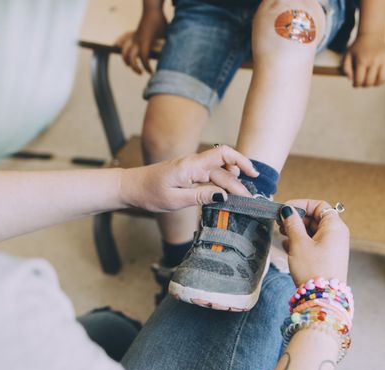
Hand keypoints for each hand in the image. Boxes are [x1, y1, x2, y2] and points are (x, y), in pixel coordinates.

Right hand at [114, 9, 167, 73]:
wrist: (152, 9)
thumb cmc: (160, 22)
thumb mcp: (167, 34)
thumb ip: (168, 45)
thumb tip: (173, 56)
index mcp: (146, 41)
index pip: (144, 57)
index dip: (146, 67)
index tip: (151, 72)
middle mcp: (137, 40)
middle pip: (131, 57)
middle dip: (135, 67)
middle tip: (141, 73)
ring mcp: (134, 38)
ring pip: (124, 51)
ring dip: (125, 60)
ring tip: (130, 67)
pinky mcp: (133, 36)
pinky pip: (124, 45)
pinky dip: (122, 51)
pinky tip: (124, 57)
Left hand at [120, 146, 258, 211]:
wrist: (130, 187)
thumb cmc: (149, 193)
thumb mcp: (175, 200)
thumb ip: (200, 196)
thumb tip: (224, 195)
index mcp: (191, 166)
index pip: (223, 155)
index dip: (241, 161)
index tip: (253, 174)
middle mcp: (194, 164)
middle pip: (224, 169)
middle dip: (238, 183)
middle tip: (248, 200)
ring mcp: (192, 169)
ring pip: (219, 173)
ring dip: (231, 182)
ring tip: (241, 196)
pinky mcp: (189, 175)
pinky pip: (210, 177)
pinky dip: (221, 184)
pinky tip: (226, 194)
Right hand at [278, 199, 349, 285]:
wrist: (323, 298)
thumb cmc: (313, 269)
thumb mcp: (299, 243)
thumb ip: (292, 224)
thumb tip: (288, 210)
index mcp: (335, 226)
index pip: (319, 206)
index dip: (301, 205)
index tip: (285, 210)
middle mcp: (337, 235)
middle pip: (316, 218)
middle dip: (297, 218)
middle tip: (280, 223)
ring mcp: (333, 248)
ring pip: (313, 232)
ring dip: (297, 231)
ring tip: (282, 235)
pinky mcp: (327, 259)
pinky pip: (314, 244)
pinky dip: (301, 242)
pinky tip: (287, 247)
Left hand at [341, 35, 384, 86]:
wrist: (371, 35)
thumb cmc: (358, 48)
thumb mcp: (347, 56)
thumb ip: (345, 68)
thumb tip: (351, 79)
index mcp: (362, 60)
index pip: (359, 80)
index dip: (356, 85)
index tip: (356, 83)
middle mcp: (374, 59)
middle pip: (370, 82)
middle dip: (365, 85)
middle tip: (364, 81)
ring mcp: (384, 59)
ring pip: (383, 79)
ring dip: (377, 83)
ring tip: (373, 79)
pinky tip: (384, 76)